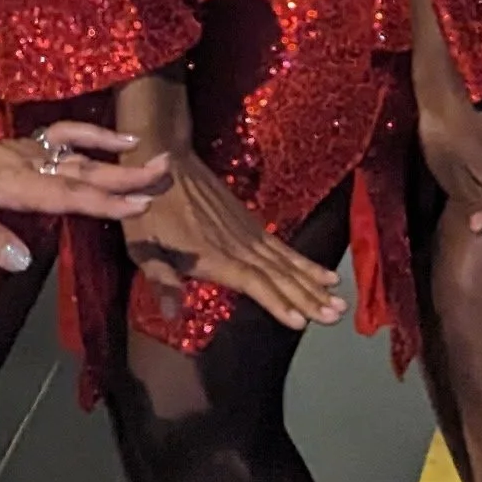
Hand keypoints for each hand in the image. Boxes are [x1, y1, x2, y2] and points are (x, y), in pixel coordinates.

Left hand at [0, 123, 171, 276]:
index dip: (102, 203)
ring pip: (82, 157)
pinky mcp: (28, 143)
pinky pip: (68, 135)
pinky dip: (96, 135)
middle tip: (165, 178)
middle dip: (126, 179)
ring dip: (120, 162)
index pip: (63, 196)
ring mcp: (30, 149)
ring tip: (158, 162)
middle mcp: (27, 163)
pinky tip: (123, 140)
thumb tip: (23, 262)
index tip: (138, 206)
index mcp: (10, 183)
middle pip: (82, 173)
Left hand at [124, 146, 344, 332]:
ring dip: (313, 283)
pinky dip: (305, 262)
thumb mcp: (143, 246)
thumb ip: (162, 280)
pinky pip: (283, 247)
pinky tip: (324, 275)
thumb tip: (171, 315)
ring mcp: (248, 233)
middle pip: (279, 276)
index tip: (301, 322)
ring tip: (339, 301)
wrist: (164, 159)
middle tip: (336, 316)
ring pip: (286, 263)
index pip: (252, 282)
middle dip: (308, 298)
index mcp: (214, 256)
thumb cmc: (147, 209)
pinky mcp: (251, 223)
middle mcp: (238, 246)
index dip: (276, 302)